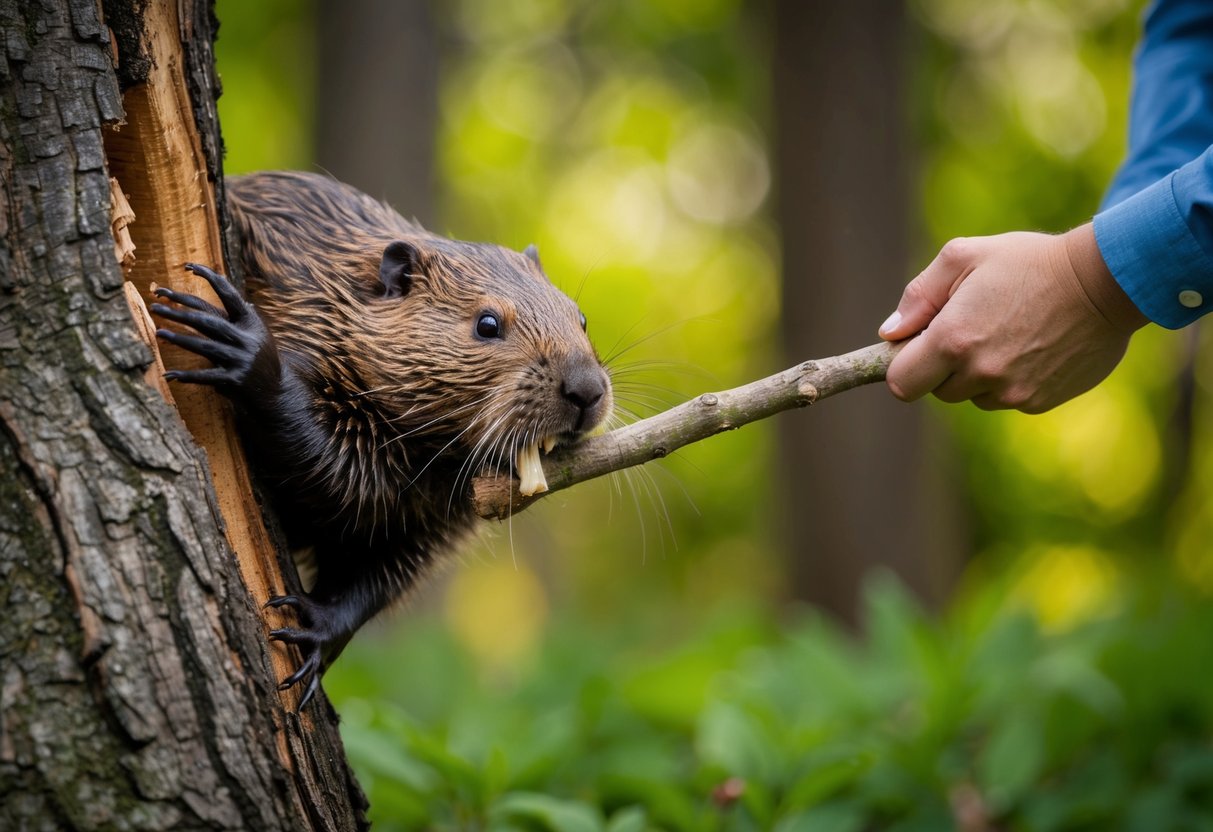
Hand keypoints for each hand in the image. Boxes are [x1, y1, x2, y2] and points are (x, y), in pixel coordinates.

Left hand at [879, 223, 1147, 412]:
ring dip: (978, 374)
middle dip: (943, 366)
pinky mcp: (1038, 402)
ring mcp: (1011, 392)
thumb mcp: (964, 257)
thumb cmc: (1028, 262)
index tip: (917, 348)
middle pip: (937, 391)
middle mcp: (979, 373)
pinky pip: (1007, 399)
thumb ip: (918, 296)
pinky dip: (1010, 380)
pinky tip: (1032, 346)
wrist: (1105, 281)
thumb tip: (889, 334)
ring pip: (973, 396)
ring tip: (1006, 332)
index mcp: (952, 339)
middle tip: (971, 329)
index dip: (903, 366)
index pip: (901, 383)